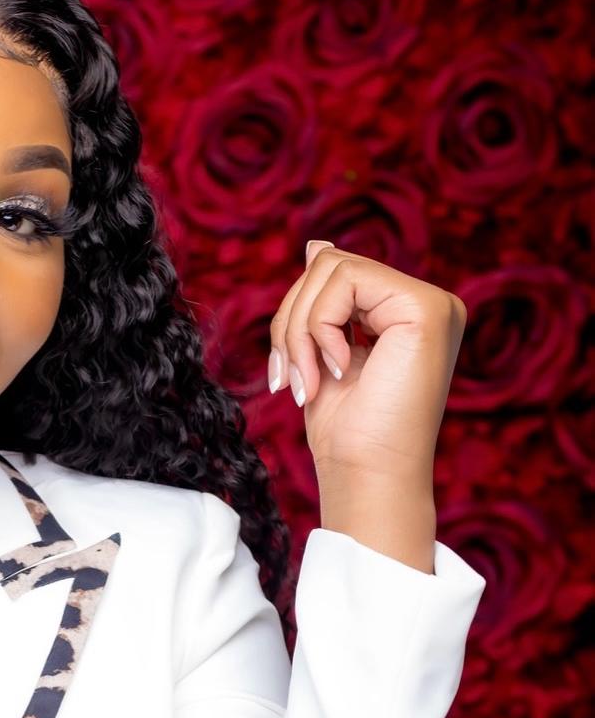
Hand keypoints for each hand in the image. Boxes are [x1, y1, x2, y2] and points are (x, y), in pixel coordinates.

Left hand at [268, 239, 467, 494]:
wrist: (368, 474)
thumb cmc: (346, 430)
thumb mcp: (320, 354)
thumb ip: (324, 300)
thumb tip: (317, 244)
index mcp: (401, 310)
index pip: (331, 272)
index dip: (292, 317)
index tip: (286, 374)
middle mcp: (423, 301)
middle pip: (327, 264)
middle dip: (289, 322)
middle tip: (290, 378)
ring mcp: (432, 302)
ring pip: (330, 267)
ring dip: (299, 329)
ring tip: (306, 380)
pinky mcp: (427, 308)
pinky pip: (344, 281)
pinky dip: (320, 328)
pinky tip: (336, 370)